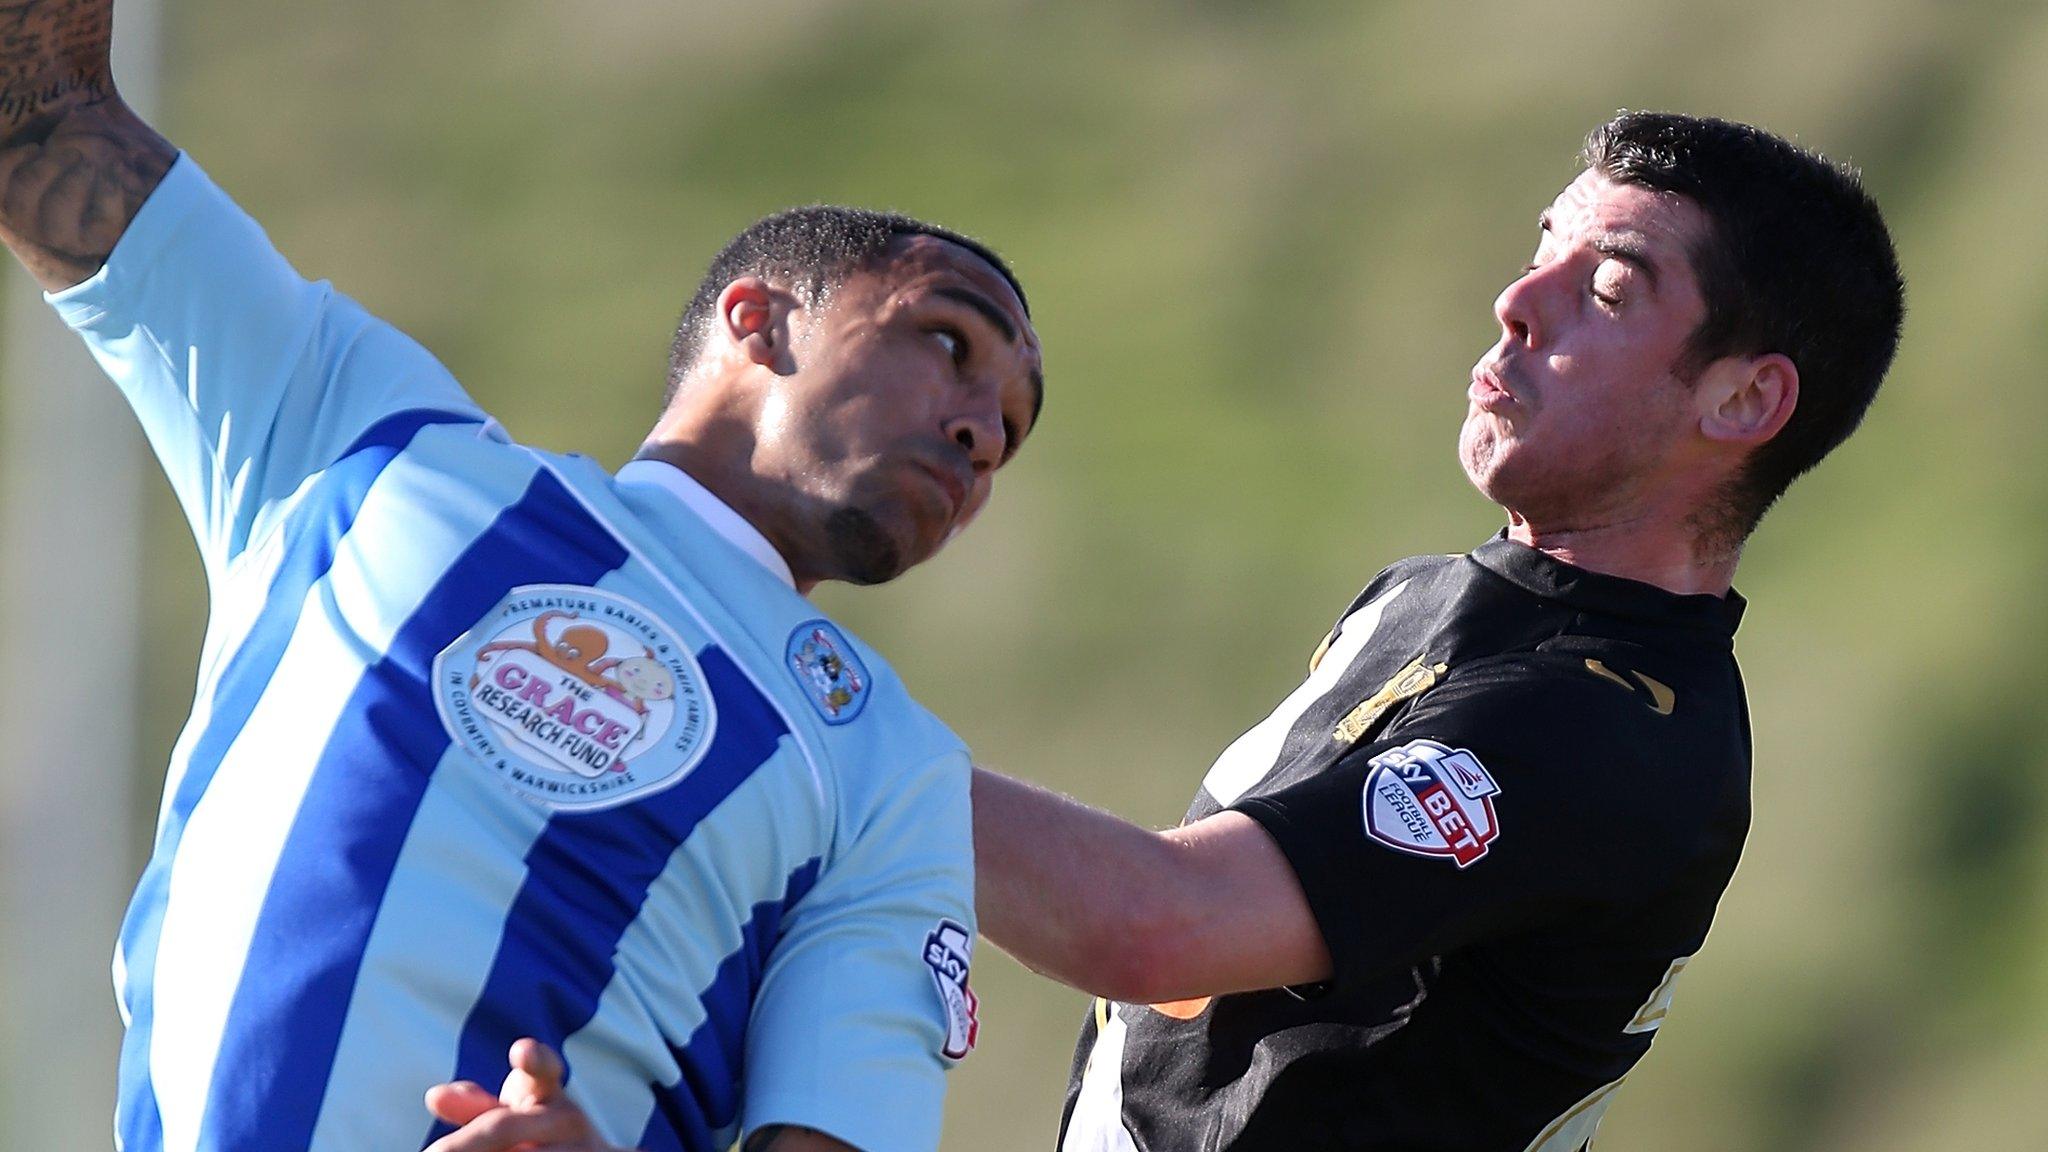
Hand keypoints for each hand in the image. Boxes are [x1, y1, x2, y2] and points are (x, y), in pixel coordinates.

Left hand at [423, 1038, 636, 1151]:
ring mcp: (579, 1149)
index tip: (521, 1052)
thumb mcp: (510, 1113)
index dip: (533, 1058)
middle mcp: (565, 1118)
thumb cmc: (537, 1131)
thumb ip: (475, 1106)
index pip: (543, 1067)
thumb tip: (435, 1095)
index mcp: (546, 1090)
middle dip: (465, 1144)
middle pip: (505, 1127)